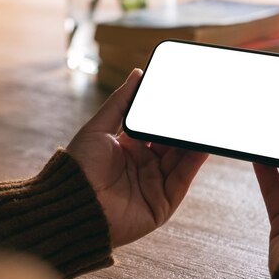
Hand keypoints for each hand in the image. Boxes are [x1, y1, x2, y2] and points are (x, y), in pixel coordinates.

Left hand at [67, 69, 207, 246]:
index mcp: (129, 149)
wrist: (72, 204)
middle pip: (171, 144)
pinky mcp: (162, 205)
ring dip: (193, 143)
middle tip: (200, 108)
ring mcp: (153, 186)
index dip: (169, 116)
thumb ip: (121, 102)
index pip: (156, 129)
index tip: (183, 97)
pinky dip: (193, 163)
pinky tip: (201, 146)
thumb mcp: (98, 128)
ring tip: (206, 123)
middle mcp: (143, 167)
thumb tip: (137, 73)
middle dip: (185, 128)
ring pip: (181, 161)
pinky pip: (182, 180)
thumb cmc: (78, 167)